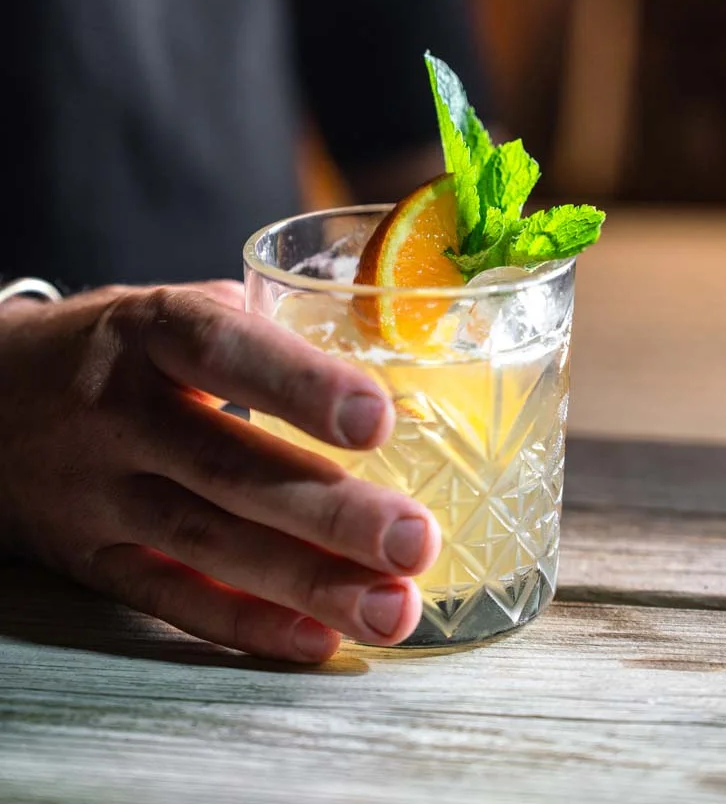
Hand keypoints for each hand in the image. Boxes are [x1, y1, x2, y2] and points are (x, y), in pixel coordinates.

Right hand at [0, 282, 439, 661]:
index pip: (223, 351)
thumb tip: (372, 351)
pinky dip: (246, 623)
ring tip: (392, 607)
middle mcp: (116, 413)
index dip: (300, 386)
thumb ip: (256, 328)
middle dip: (329, 512)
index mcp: (144, 332)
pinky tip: (319, 638)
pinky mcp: (91, 557)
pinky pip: (171, 598)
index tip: (379, 421)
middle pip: (226, 467)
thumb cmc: (106, 349)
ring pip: (207, 544)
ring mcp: (97, 493)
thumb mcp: (164, 308)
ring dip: (307, 581)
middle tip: (413, 541)